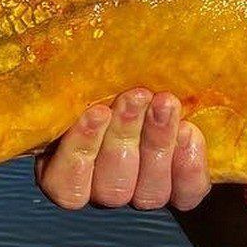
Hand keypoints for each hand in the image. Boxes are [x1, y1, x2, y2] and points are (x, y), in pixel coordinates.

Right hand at [35, 89, 210, 210]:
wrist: (163, 85)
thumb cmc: (113, 78)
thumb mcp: (88, 78)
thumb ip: (77, 83)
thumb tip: (57, 52)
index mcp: (67, 169)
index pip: (66, 185)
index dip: (80, 151)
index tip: (96, 110)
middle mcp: (104, 188)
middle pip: (112, 186)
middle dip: (124, 135)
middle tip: (137, 95)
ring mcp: (143, 192)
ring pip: (148, 192)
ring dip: (157, 143)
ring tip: (165, 103)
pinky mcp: (180, 191)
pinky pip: (186, 194)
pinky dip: (189, 164)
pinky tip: (188, 130)